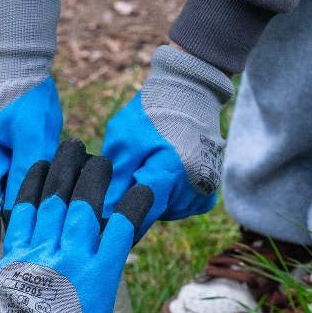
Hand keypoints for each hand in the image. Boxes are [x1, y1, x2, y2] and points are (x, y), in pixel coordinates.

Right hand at [0, 0, 63, 213]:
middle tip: (52, 179)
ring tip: (44, 157)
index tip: (49, 210)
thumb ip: (29, 175)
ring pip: (1, 180)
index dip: (23, 213)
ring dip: (23, 175)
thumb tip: (28, 213)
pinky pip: (0, 164)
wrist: (16, 59)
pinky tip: (35, 149)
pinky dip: (18, 162)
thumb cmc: (26, 96)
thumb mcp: (34, 137)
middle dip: (24, 191)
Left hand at [101, 44, 233, 234]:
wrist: (190, 93)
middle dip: (134, 202)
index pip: (138, 217)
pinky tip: (165, 178)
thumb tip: (103, 214)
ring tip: (148, 168)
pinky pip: (184, 208)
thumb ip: (115, 179)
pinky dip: (171, 199)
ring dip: (153, 200)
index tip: (102, 214)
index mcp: (169, 173)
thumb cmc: (151, 114)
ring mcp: (204, 190)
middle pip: (152, 215)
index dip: (116, 219)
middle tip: (129, 173)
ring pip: (167, 213)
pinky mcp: (210, 190)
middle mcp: (192, 188)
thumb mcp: (124, 140)